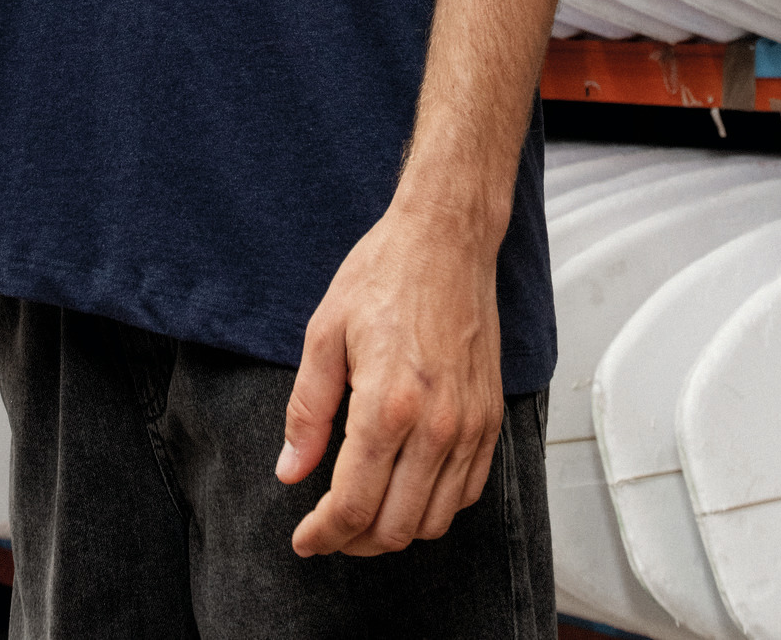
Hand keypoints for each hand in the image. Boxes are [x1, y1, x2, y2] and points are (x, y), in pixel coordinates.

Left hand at [275, 193, 504, 557]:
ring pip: (433, 521)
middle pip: (395, 527)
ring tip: (364, 515)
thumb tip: (290, 472)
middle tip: (328, 530)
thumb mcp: (325, 334)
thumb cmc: (384, 275)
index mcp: (387, 405)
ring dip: (395, 531)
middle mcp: (436, 426)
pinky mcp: (490, 419)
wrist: (447, 239)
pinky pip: (466, 492)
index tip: (304, 540)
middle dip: (354, 541)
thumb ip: (307, 411)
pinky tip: (407, 489)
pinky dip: (435, 508)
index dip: (323, 535)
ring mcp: (470, 426)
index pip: (353, 505)